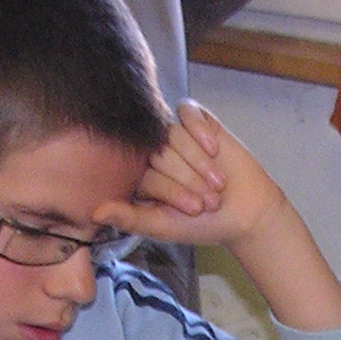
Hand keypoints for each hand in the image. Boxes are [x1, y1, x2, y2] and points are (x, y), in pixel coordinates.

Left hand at [95, 100, 340, 332]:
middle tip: (206, 201)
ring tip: (216, 184)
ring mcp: (171, 133)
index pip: (138, 170)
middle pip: (156, 151)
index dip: (168, 189)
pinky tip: (215, 150)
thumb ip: (129, 218)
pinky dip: (201, 132)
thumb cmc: (202, 224)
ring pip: (173, 134)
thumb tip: (94, 212)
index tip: (191, 210)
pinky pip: (188, 113)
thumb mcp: (163, 226)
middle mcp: (150, 151)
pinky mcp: (194, 119)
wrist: (246, 212)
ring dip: (198, 162)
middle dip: (186, 178)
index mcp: (136, 176)